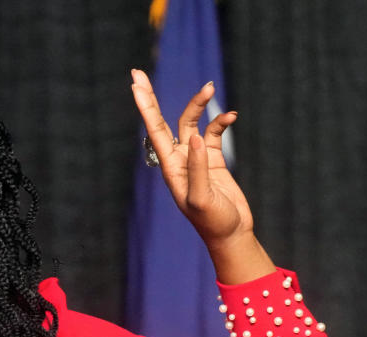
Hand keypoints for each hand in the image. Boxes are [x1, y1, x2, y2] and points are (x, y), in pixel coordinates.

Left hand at [131, 69, 274, 283]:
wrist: (232, 234)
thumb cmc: (213, 222)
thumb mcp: (201, 198)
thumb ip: (198, 168)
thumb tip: (192, 138)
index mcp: (170, 168)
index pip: (154, 130)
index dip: (145, 107)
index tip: (135, 85)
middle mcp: (178, 159)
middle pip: (162, 121)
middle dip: (151, 98)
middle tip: (138, 73)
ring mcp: (195, 157)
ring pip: (191, 122)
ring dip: (199, 105)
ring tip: (210, 88)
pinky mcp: (213, 159)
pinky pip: (213, 132)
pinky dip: (221, 122)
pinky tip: (232, 116)